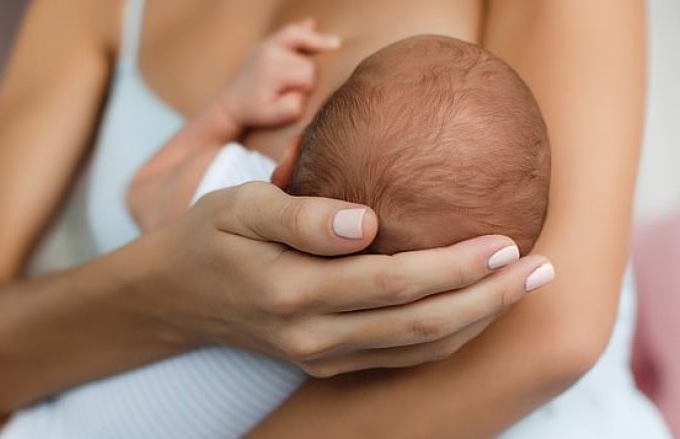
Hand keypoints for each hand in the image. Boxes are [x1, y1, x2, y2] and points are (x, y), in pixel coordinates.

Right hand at [134, 182, 553, 376]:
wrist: (178, 296)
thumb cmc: (211, 237)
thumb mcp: (240, 206)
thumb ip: (301, 216)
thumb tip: (367, 222)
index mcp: (294, 291)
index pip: (393, 283)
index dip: (454, 266)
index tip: (506, 241)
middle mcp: (313, 335)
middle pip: (420, 326)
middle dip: (487, 299)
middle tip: (542, 268)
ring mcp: (321, 356)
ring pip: (417, 351)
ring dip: (477, 322)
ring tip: (523, 289)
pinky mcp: (326, 362)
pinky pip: (399, 358)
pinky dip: (445, 339)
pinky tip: (475, 312)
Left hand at [218, 19, 339, 127]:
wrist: (231, 105)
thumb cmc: (255, 112)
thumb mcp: (275, 117)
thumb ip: (293, 107)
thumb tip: (303, 90)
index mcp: (273, 70)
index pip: (308, 74)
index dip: (307, 87)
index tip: (295, 97)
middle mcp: (270, 52)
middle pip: (307, 59)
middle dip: (308, 73)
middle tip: (292, 88)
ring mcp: (266, 44)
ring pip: (301, 38)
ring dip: (316, 43)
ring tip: (334, 43)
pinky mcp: (266, 43)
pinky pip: (288, 31)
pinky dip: (302, 29)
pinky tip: (312, 23)